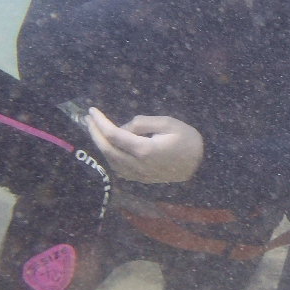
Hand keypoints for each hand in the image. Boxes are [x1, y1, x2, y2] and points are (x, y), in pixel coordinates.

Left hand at [86, 108, 203, 183]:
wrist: (201, 166)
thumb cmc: (187, 140)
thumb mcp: (168, 123)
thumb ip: (142, 123)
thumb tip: (124, 127)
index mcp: (144, 149)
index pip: (113, 135)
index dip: (100, 122)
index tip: (92, 110)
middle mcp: (137, 165)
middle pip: (107, 149)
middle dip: (94, 133)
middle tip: (88, 118)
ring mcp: (138, 174)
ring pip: (110, 160)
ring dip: (100, 144)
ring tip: (96, 129)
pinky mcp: (140, 178)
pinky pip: (118, 168)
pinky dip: (109, 155)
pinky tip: (108, 145)